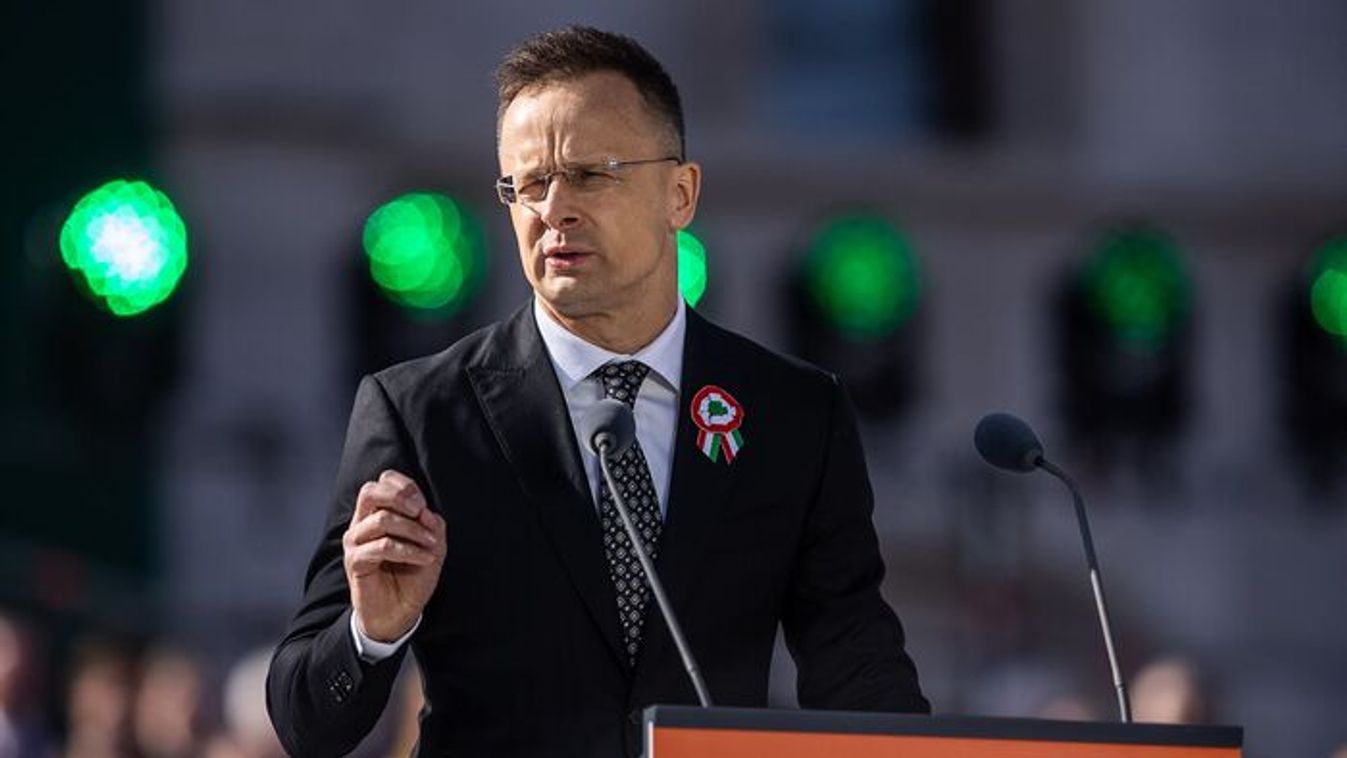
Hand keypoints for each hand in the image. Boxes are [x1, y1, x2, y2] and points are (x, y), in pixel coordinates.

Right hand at [343, 469, 445, 641]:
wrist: (400, 611)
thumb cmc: (413, 576)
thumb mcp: (432, 545)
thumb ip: (431, 524)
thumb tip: (425, 512)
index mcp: (378, 512)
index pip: (383, 481)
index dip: (405, 486)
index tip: (423, 506)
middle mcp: (362, 523)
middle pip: (370, 491)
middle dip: (400, 497)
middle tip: (421, 513)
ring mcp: (355, 541)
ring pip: (382, 519)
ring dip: (413, 531)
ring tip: (431, 546)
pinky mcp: (355, 561)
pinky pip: (382, 546)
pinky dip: (409, 550)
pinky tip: (424, 559)